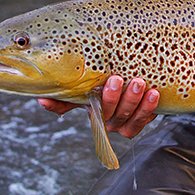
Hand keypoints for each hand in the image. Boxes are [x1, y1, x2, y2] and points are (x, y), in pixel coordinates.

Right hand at [37, 75, 159, 138]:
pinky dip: (148, 108)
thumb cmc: (118, 74)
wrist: (148, 75)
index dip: (55, 105)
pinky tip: (153, 93)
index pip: (63, 106)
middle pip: (103, 113)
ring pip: (125, 118)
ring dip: (132, 101)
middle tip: (115, 79)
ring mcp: (121, 121)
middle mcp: (102, 116)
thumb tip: (41, 92)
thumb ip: (79, 78)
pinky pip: (143, 120)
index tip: (46, 98)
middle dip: (110, 98)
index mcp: (87, 102)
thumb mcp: (100, 73)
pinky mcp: (140, 120)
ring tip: (138, 83)